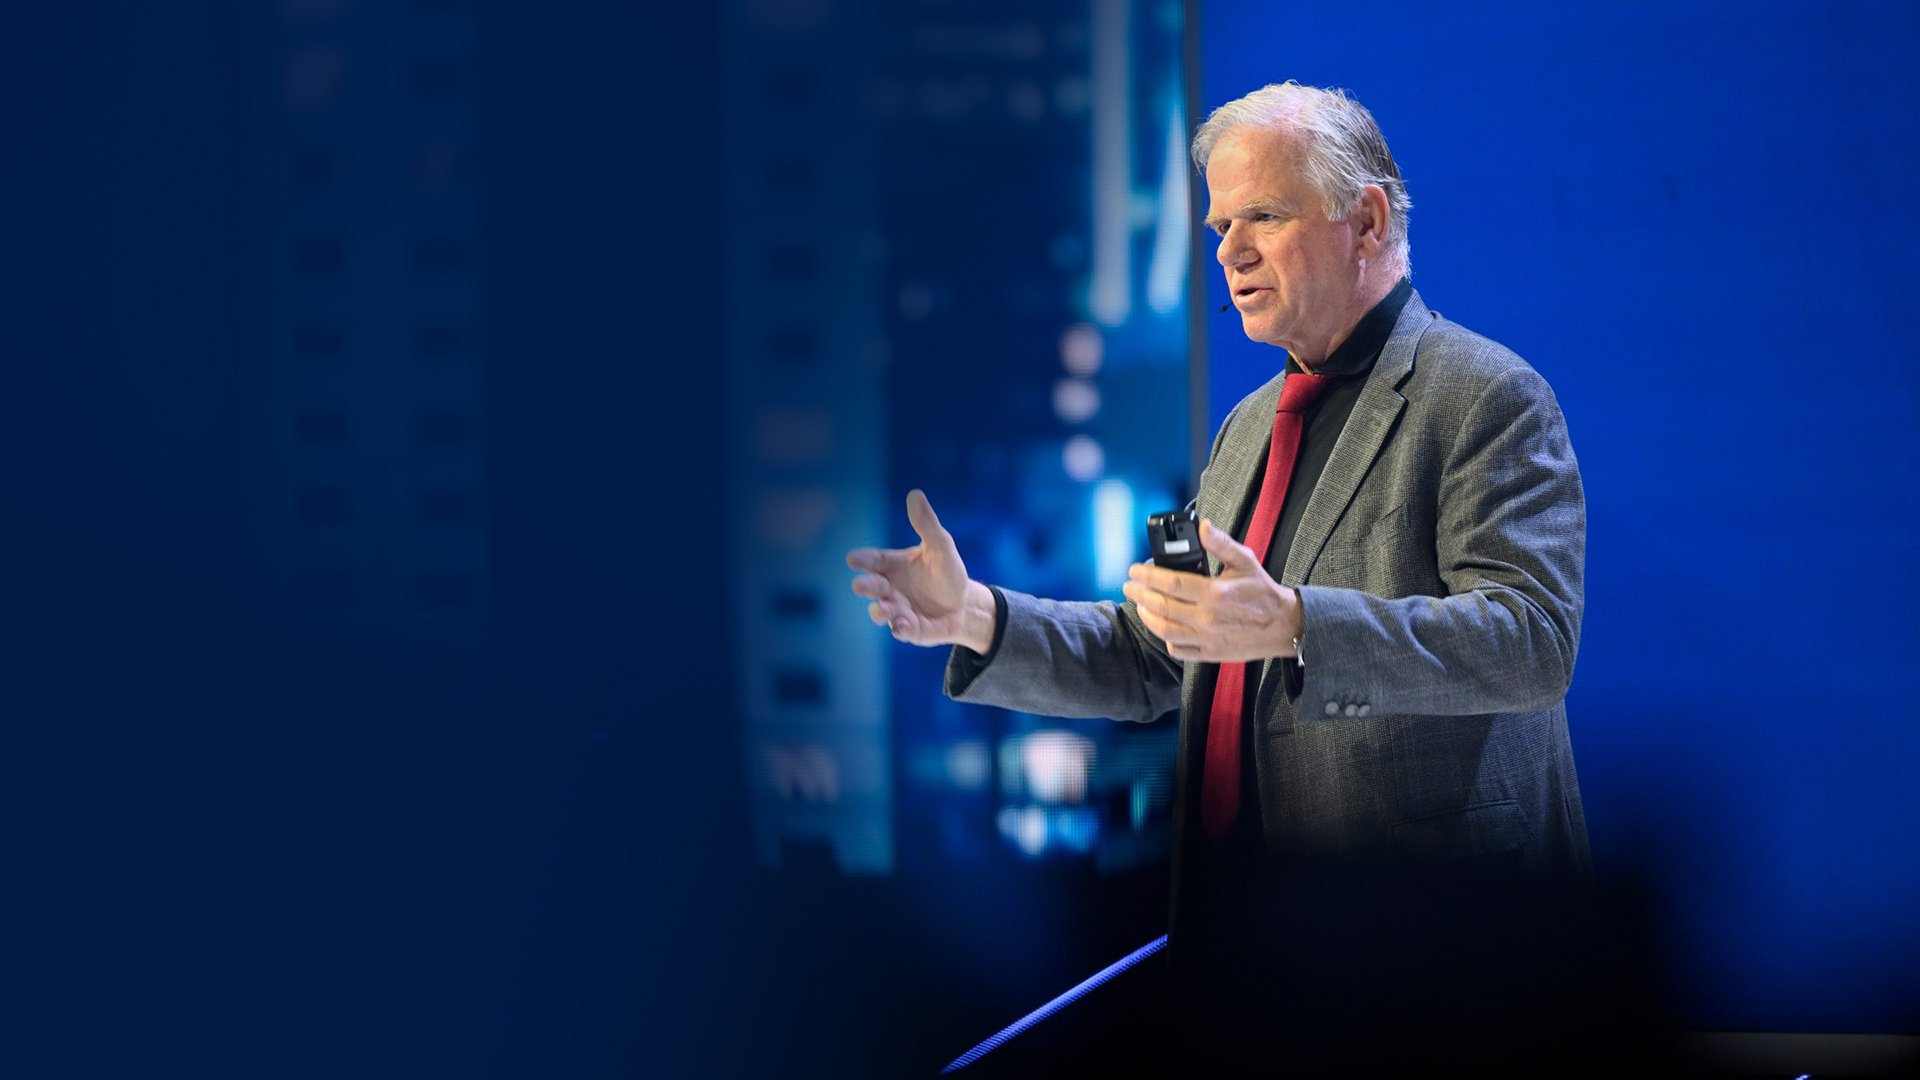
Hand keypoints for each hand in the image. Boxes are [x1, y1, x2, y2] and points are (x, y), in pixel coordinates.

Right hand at [847, 489, 997, 651]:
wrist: (965, 604)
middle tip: (861, 585)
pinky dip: (901, 628)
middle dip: (866, 586)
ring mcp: (898, 610)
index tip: (853, 559)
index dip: (862, 560)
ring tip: (880, 609)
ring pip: (882, 612)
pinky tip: (903, 625)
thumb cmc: (947, 573)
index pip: (873, 561)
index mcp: (892, 566)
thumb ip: (926, 524)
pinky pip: (902, 630)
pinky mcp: (911, 630)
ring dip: (879, 611)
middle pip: (872, 587)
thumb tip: (915, 494)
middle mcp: (890, 589)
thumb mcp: (941, 546)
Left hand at [1121, 518, 1301, 662]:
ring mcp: (1207, 639)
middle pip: (1161, 606)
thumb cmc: (1263, 592)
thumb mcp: (1245, 560)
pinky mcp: (1210, 654)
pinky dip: (1165, 639)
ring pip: (1164, 630)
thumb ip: (1221, 543)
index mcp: (1214, 593)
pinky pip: (1179, 650)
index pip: (1170, 582)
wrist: (1283, 625)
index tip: (1134, 570)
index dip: (1147, 575)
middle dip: (1139, 594)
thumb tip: (1202, 526)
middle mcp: (1207, 618)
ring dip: (1147, 616)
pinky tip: (1162, 627)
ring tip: (1140, 604)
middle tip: (1130, 586)